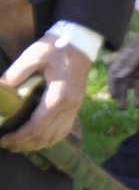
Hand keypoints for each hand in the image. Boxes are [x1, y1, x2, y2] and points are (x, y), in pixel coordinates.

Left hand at [0, 37, 91, 152]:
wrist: (80, 43)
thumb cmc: (56, 48)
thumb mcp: (33, 56)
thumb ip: (15, 75)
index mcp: (59, 95)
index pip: (38, 125)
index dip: (19, 136)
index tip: (4, 139)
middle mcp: (70, 105)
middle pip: (46, 135)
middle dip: (25, 143)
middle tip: (6, 144)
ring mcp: (75, 107)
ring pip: (56, 136)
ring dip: (37, 144)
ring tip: (19, 146)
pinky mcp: (76, 106)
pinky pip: (64, 130)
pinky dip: (50, 139)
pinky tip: (37, 140)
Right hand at [105, 19, 138, 110]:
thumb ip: (132, 62)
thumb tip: (118, 77)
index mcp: (127, 58)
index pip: (114, 73)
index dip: (112, 85)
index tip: (113, 96)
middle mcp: (134, 67)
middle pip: (125, 84)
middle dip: (123, 95)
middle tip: (122, 107)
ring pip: (138, 88)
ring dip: (137, 97)